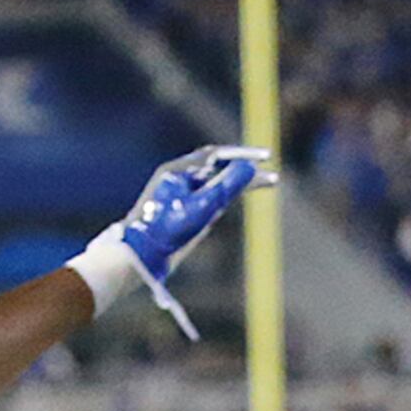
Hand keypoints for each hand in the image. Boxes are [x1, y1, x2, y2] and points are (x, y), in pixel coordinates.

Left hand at [114, 144, 273, 335]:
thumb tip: (248, 169)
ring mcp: (179, 196)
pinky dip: (225, 196)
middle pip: (217, 168)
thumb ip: (225, 187)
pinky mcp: (181, 212)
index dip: (243, 155)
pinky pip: (208, 198)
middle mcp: (178, 179)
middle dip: (244, 171)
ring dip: (238, 184)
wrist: (138, 255)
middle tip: (272, 178)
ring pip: (214, 184)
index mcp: (177, 171)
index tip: (267, 158)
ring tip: (265, 184)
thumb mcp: (200, 209)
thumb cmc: (165, 231)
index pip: (216, 155)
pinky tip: (235, 198)